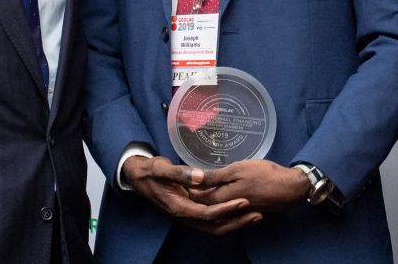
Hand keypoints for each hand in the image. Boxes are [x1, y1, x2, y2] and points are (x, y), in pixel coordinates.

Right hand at [122, 155, 261, 234]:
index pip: (208, 213)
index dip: (227, 209)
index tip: (244, 201)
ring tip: (256, 215)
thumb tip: (198, 177)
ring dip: (235, 223)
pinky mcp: (192, 212)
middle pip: (216, 227)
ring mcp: (189, 216)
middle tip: (258, 214)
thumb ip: (179, 173)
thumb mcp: (161, 169)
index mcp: (179, 207)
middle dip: (238, 222)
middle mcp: (185, 216)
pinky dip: (228, 219)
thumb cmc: (151, 172)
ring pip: (216, 227)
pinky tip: (241, 212)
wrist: (139, 179)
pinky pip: (213, 222)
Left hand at [190, 159, 309, 211]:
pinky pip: (227, 212)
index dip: (186, 190)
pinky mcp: (245, 213)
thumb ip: (214, 176)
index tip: (177, 182)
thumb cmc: (265, 175)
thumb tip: (193, 178)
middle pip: (204, 205)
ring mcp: (237, 213)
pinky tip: (219, 196)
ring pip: (215, 210)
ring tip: (198, 190)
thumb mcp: (238, 169)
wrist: (290, 188)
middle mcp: (227, 210)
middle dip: (193, 197)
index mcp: (223, 198)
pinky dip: (219, 205)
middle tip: (183, 186)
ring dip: (206, 202)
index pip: (197, 198)